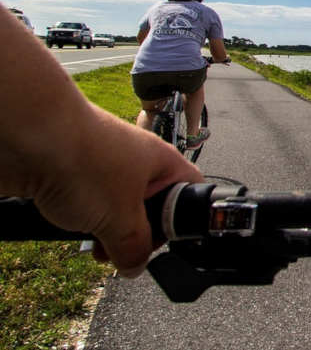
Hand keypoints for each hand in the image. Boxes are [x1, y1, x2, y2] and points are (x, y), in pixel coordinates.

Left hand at [29, 108, 203, 275]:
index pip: (190, 192)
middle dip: (135, 234)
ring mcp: (103, 166)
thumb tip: (135, 266)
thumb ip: (134, 249)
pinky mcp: (73, 173)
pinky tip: (71, 228)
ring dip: (105, 231)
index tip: (159, 245)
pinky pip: (85, 203)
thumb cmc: (84, 160)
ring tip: (96, 245)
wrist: (29, 135)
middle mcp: (136, 162)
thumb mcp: (121, 219)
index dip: (182, 222)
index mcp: (163, 163)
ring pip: (114, 207)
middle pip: (149, 205)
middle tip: (122, 251)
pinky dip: (80, 220)